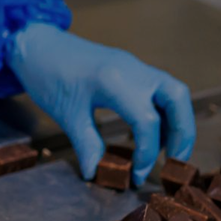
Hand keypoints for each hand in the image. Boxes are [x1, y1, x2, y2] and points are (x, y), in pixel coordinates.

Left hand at [8, 23, 195, 185]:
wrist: (38, 45)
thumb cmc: (48, 75)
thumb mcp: (66, 115)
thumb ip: (86, 145)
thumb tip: (96, 173)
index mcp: (114, 81)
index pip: (147, 121)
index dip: (147, 153)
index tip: (137, 175)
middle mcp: (133, 70)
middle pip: (177, 99)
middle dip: (182, 133)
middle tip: (174, 163)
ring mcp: (135, 66)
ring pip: (174, 92)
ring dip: (178, 122)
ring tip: (167, 152)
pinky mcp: (132, 69)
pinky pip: (160, 90)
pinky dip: (164, 113)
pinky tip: (153, 133)